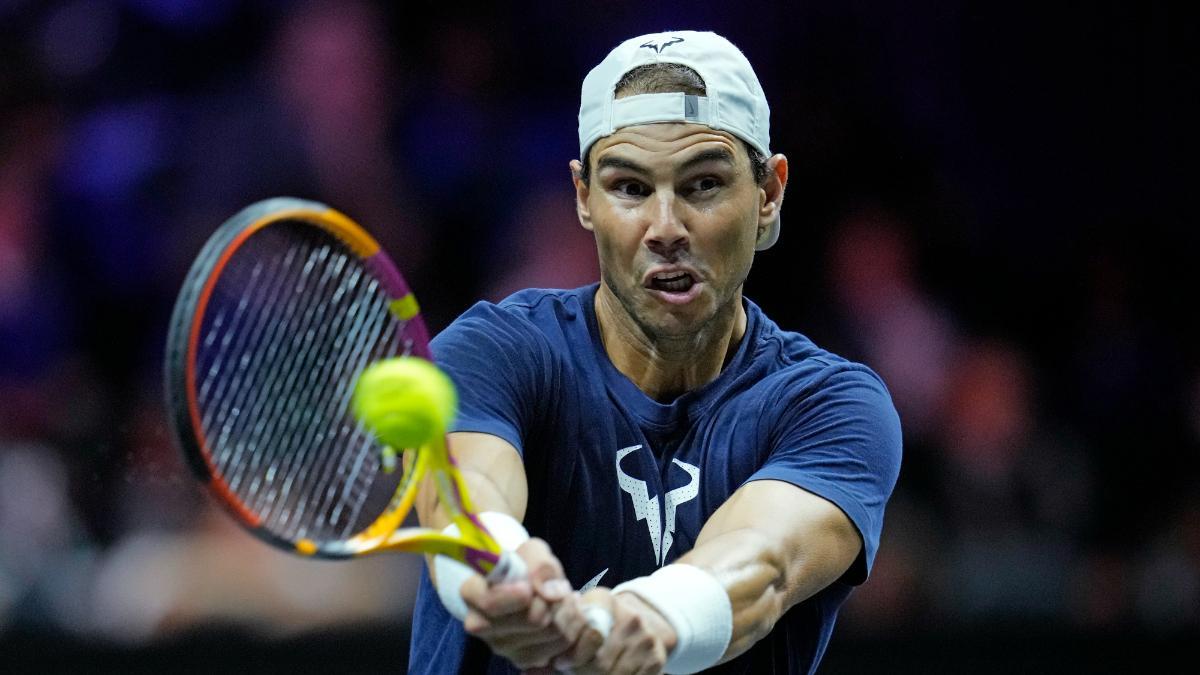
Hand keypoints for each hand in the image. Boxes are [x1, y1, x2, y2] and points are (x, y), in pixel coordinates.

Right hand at [459, 538, 577, 669]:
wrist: (526, 584)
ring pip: (552, 633)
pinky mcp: (523, 660)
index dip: (513, 596)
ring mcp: (502, 647)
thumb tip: (550, 593)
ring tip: (564, 598)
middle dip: (555, 600)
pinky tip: (566, 616)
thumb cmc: (523, 565)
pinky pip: (561, 648)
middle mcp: (481, 625)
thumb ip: (540, 565)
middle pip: (532, 619)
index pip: (490, 603)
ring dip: (567, 612)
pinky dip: (571, 629)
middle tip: (560, 587)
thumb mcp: (532, 552)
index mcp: (473, 594)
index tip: (528, 587)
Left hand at [554, 587, 677, 674]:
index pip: (589, 634)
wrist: (641, 622)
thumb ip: (563, 629)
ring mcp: (646, 638)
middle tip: (571, 672)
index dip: (572, 655)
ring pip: (614, 674)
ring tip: (587, 673)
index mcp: (606, 600)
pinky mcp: (657, 658)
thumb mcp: (582, 614)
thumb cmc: (599, 621)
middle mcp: (631, 617)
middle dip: (581, 671)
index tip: (560, 663)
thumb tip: (535, 662)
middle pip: (600, 661)